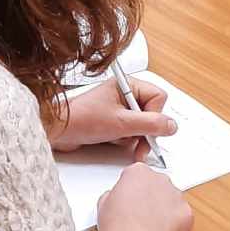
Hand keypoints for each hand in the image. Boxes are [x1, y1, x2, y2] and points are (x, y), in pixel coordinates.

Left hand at [48, 77, 176, 152]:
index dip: (154, 116)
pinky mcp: (112, 122)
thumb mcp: (121, 123)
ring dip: (134, 138)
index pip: (158, 98)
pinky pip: (130, 132)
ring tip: (121, 142)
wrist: (58, 131)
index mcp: (127, 85)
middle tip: (141, 145)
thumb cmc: (82, 119)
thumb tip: (171, 125)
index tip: (146, 129)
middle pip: (151, 113)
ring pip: (141, 126)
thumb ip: (150, 124)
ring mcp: (118, 109)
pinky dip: (125, 141)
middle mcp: (124, 94)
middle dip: (145, 131)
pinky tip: (114, 142)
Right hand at [96, 162, 192, 230]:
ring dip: (164, 212)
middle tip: (140, 216)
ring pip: (172, 201)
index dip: (133, 189)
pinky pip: (182, 218)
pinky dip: (175, 227)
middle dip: (151, 198)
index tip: (131, 200)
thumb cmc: (118, 225)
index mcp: (138, 172)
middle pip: (157, 186)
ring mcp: (176, 195)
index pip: (138, 174)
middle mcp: (160, 179)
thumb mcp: (104, 203)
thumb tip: (119, 201)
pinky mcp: (187, 213)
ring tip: (150, 229)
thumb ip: (115, 194)